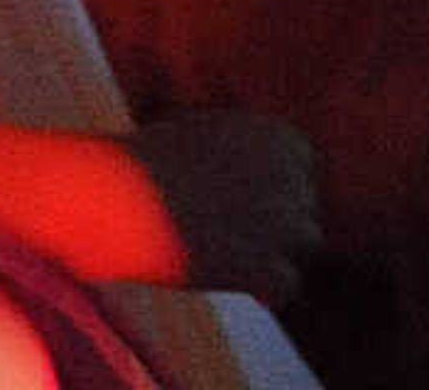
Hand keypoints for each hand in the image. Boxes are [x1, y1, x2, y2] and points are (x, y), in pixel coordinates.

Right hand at [126, 110, 317, 302]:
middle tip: (239, 237)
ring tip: (240, 261)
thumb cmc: (148, 164)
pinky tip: (247, 290)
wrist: (122, 194)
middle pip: (304, 207)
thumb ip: (237, 156)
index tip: (251, 205)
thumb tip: (247, 187)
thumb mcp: (201, 140)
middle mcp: (291, 176)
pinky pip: (286, 285)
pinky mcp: (265, 265)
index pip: (304, 169)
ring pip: (306, 243)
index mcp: (280, 137)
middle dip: (280, 222)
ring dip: (279, 252)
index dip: (280, 190)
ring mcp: (283, 223)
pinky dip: (268, 290)